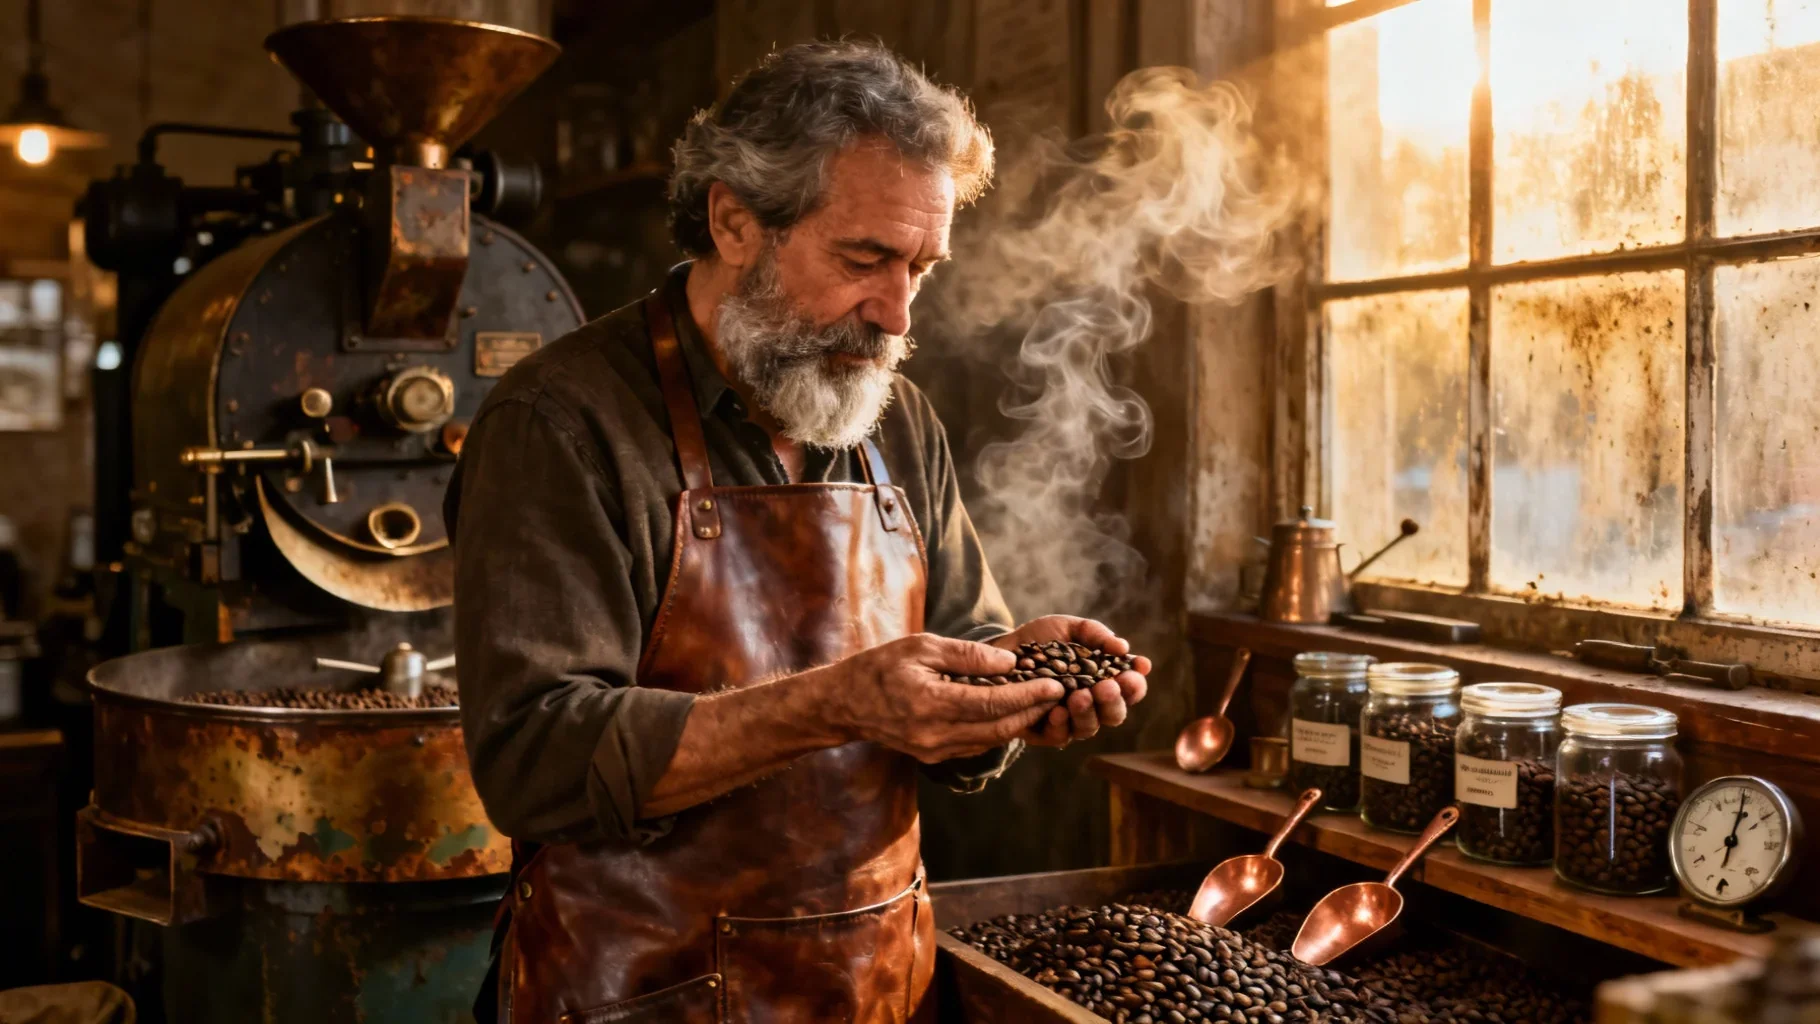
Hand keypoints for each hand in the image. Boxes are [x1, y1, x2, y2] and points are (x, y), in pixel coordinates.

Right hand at [810, 633, 1065, 762]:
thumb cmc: (880, 667)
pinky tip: (1013, 713)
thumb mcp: (921, 646)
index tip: (1055, 683)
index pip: (992, 704)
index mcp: (931, 703)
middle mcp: (934, 734)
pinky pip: (976, 745)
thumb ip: (966, 655)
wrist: (845, 704)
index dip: (1028, 695)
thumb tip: (1009, 663)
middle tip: (1060, 693)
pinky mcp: (934, 756)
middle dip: (1033, 711)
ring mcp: (934, 750)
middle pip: (998, 729)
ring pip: (991, 741)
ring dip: (1019, 723)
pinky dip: (998, 730)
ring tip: (1043, 702)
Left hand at [989, 616, 1150, 748]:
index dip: (1135, 683)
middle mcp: (1091, 704)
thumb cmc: (1041, 641)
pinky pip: (1060, 736)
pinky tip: (1058, 710)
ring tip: (1080, 696)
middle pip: (1115, 714)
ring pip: (1090, 727)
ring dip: (1089, 713)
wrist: (999, 652)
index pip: (1129, 688)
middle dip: (1114, 700)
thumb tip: (1123, 646)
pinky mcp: (1045, 732)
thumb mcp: (1068, 628)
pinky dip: (1062, 725)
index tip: (1135, 671)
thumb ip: (1095, 634)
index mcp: (1103, 679)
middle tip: (1108, 686)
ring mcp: (1069, 720)